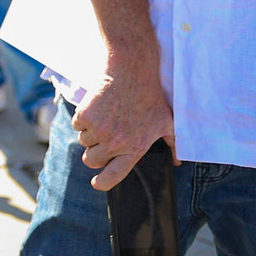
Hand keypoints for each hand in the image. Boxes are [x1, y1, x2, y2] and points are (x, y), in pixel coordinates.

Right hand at [73, 42, 176, 190]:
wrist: (131, 72)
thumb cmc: (150, 97)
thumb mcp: (167, 122)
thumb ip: (173, 145)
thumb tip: (178, 162)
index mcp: (134, 147)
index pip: (114, 175)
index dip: (103, 182)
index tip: (97, 183)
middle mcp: (115, 142)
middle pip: (92, 161)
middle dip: (95, 154)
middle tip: (103, 141)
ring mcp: (98, 129)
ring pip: (83, 142)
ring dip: (90, 135)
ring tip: (104, 120)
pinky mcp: (85, 116)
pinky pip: (77, 126)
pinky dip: (83, 120)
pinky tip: (97, 109)